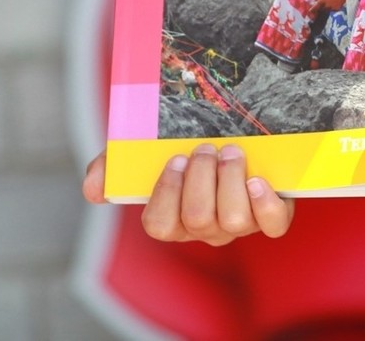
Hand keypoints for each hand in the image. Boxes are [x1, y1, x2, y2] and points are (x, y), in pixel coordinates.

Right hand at [82, 145, 295, 244]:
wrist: (237, 136)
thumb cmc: (186, 150)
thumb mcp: (144, 152)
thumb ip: (113, 167)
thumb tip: (92, 188)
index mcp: (172, 218)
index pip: (159, 225)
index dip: (167, 193)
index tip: (175, 159)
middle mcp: (204, 228)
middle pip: (197, 219)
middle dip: (202, 178)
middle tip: (206, 148)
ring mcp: (239, 225)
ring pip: (233, 220)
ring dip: (230, 180)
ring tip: (231, 152)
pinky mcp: (272, 215)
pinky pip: (273, 224)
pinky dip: (265, 202)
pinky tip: (257, 179)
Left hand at [313, 0, 354, 13]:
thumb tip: (314, 0)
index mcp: (322, 0)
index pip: (315, 7)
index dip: (312, 10)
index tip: (310, 12)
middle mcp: (327, 5)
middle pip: (321, 10)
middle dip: (320, 8)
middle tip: (323, 4)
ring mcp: (332, 7)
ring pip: (327, 9)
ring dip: (327, 7)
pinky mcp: (337, 9)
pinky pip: (333, 9)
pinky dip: (333, 7)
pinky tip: (335, 0)